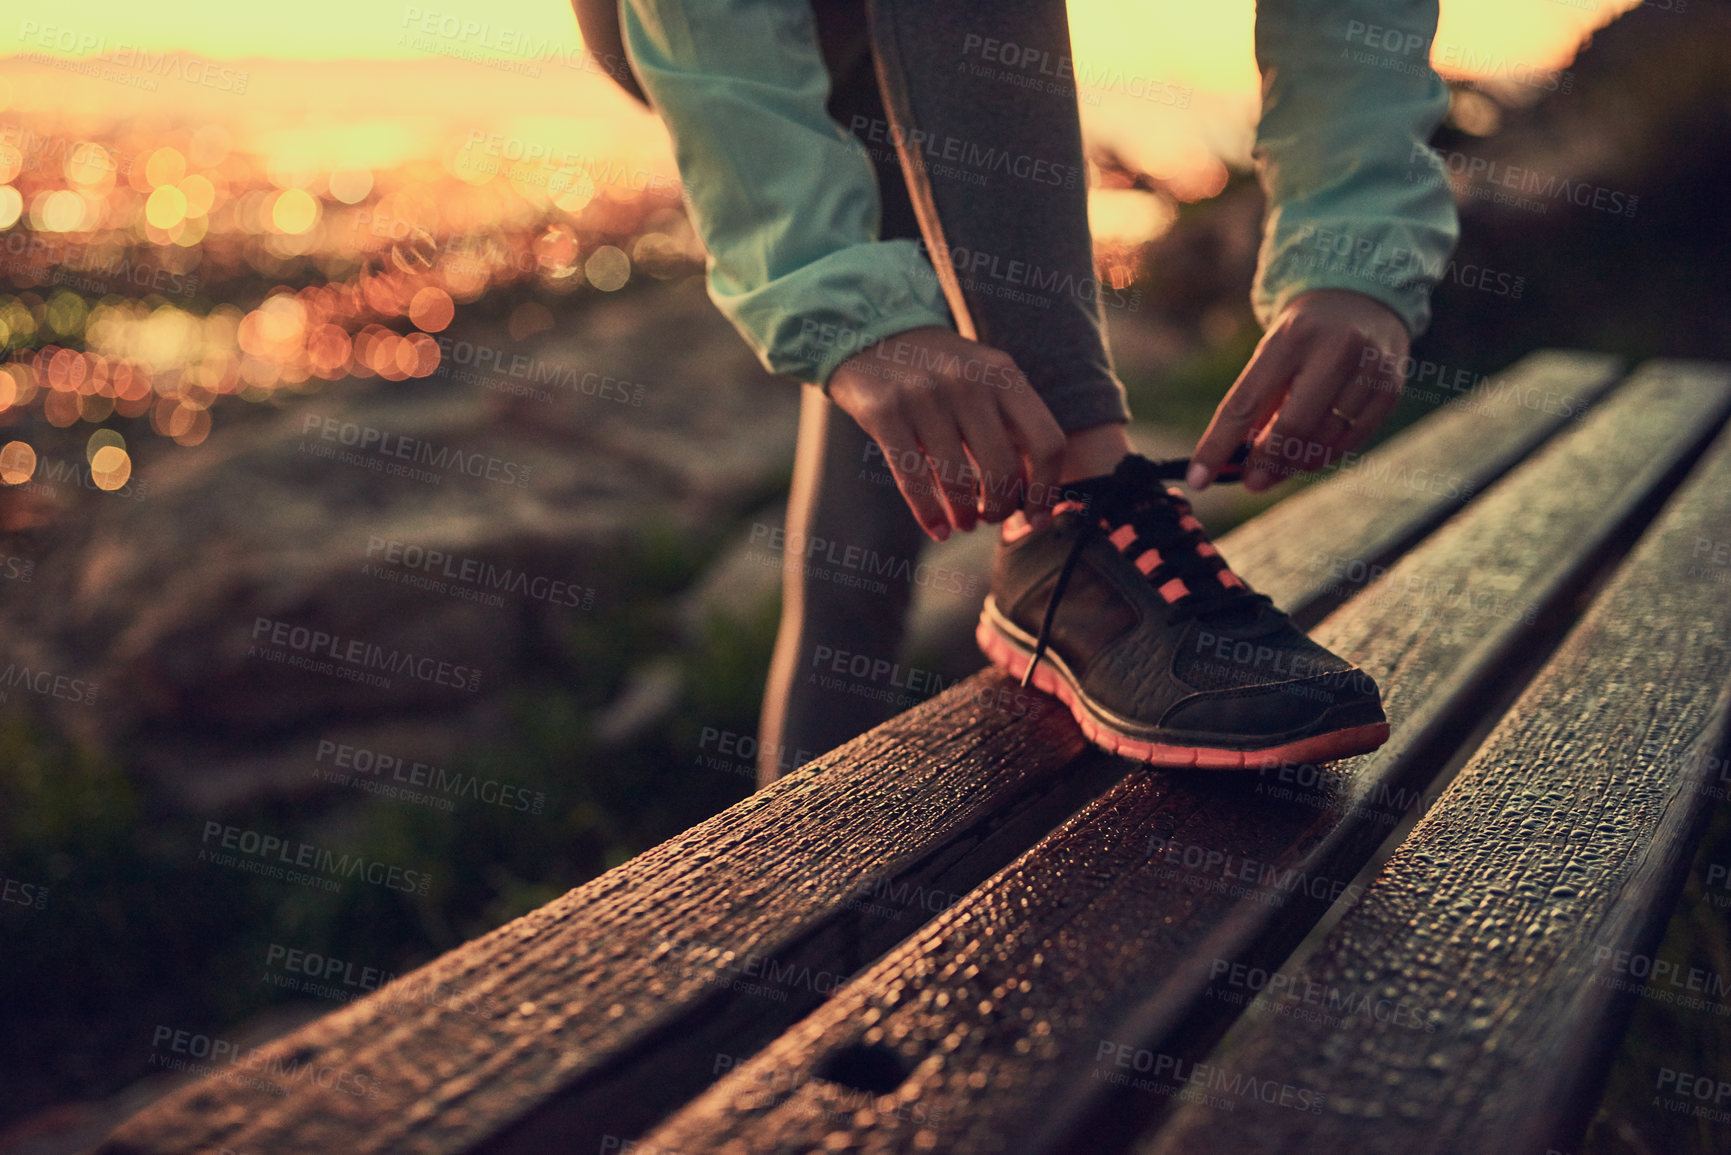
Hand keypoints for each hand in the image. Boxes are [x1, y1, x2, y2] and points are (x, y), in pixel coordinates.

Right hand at [826, 327, 1066, 540]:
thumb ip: (1010, 425)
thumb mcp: (983, 379)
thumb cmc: (938, 371)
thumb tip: (1034, 497)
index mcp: (1004, 374)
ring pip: (957, 481)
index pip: (1047, 443)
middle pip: (1003, 471)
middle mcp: (968, 381)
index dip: (1046, 490)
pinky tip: (936, 529)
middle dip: (1001, 508)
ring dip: (965, 516)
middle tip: (990, 518)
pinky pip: (913, 479)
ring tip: (963, 523)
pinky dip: (928, 515)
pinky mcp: (885, 411)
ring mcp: (924, 395)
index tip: (1036, 516)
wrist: (872, 333)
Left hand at [1187, 290, 1408, 492]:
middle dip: (1265, 463)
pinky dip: (1324, 457)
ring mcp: (1370, 369)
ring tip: (1276, 470)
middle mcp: (1336, 348)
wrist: (1363, 298)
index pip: (1245, 402)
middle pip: (1292, 427)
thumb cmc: (1303, 335)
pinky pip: (1352, 441)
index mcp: (1291, 336)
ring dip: (1294, 464)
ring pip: (1324, 439)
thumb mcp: (1273, 352)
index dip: (1219, 445)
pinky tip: (1307, 460)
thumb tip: (1232, 462)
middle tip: (1250, 483)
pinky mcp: (1392, 388)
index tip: (1198, 479)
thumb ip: (1256, 402)